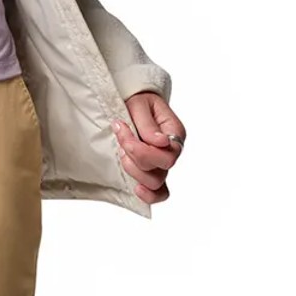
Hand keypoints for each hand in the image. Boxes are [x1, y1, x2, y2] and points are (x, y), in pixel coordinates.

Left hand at [113, 90, 185, 205]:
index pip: (168, 154)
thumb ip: (148, 124)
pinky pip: (158, 192)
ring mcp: (162, 163)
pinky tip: (136, 189)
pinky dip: (148, 195)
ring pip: (155, 183)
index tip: (122, 129)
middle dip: (135, 156)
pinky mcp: (152, 171)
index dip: (143, 149)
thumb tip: (160, 142)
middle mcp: (172, 151)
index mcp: (174, 133)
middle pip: (161, 170)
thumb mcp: (140, 104)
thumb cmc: (138, 100)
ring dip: (134, 169)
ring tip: (123, 152)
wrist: (131, 100)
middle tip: (120, 135)